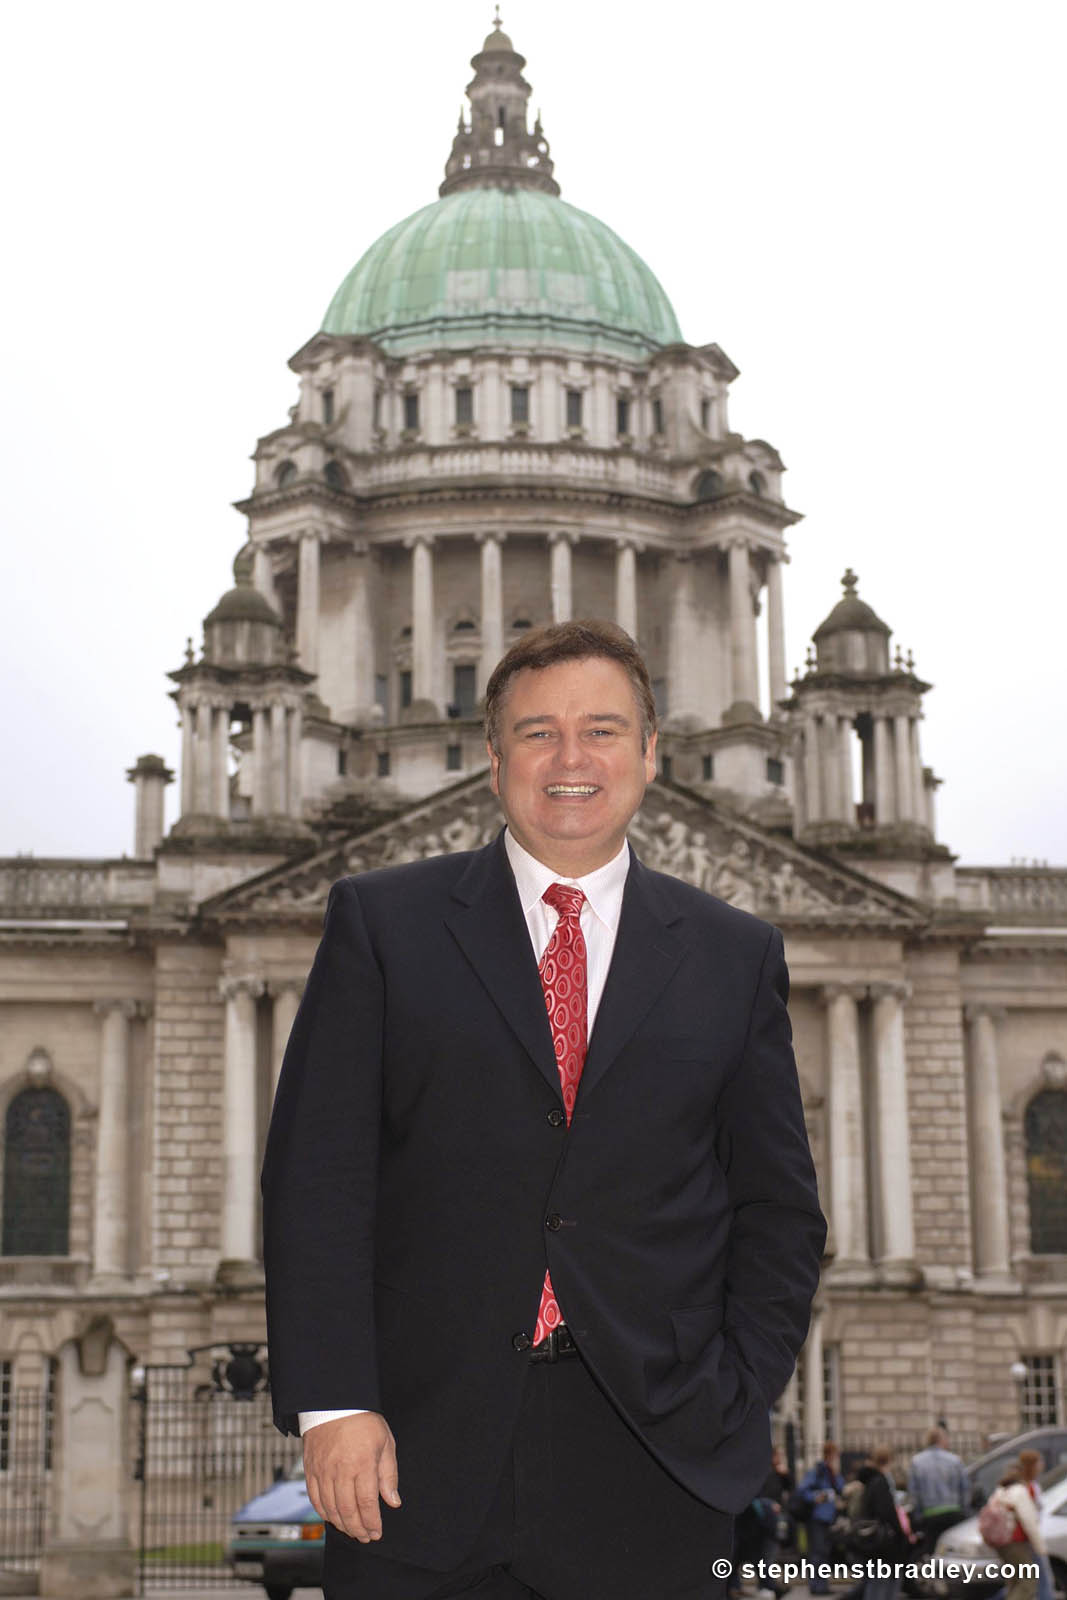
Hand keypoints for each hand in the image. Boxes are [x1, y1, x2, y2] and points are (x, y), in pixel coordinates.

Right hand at [303, 1412, 400, 1541]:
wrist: (334, 1403)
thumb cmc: (363, 1421)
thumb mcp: (385, 1443)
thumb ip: (389, 1474)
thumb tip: (393, 1501)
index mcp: (362, 1463)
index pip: (367, 1503)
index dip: (372, 1522)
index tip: (377, 1532)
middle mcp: (341, 1470)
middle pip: (348, 1511)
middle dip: (358, 1529)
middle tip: (366, 1537)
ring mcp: (323, 1471)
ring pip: (330, 1509)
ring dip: (342, 1525)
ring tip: (352, 1531)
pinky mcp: (310, 1470)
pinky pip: (315, 1499)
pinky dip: (324, 1513)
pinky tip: (333, 1518)